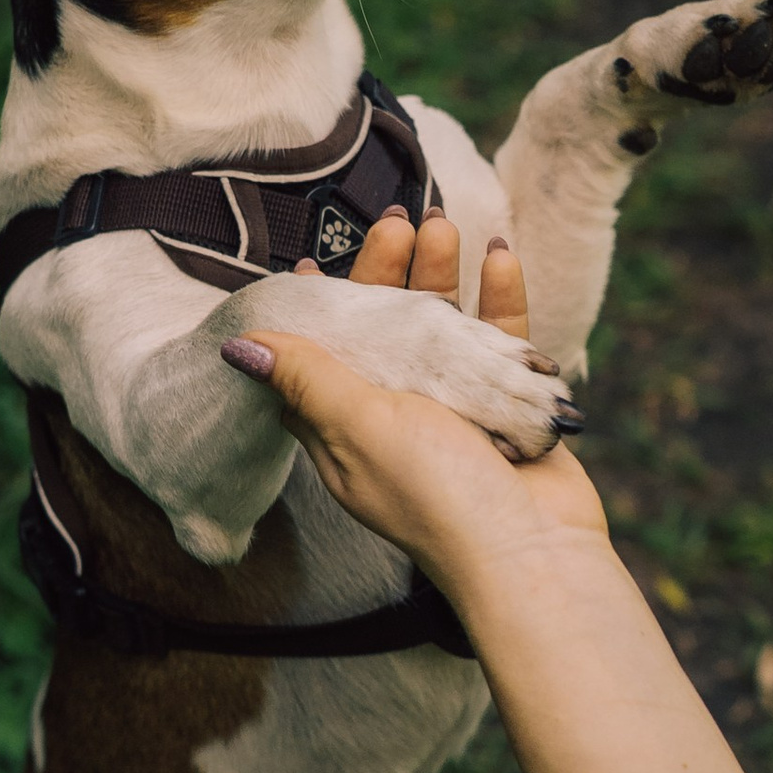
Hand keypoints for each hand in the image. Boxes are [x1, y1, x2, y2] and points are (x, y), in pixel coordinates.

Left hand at [231, 211, 760, 772]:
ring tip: (444, 224)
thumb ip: (306, 379)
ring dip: (443, 275)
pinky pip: (501, 342)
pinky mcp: (511, 408)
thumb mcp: (358, 426)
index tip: (309, 262)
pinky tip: (500, 256)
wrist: (533, 551)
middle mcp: (398, 422)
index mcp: (346, 435)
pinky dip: (499, 300)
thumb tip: (238, 346)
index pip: (316, 362)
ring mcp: (457, 415)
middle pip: (384, 333)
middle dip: (388, 275)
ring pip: (443, 329)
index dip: (312, 313)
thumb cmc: (437, 495)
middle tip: (396, 221)